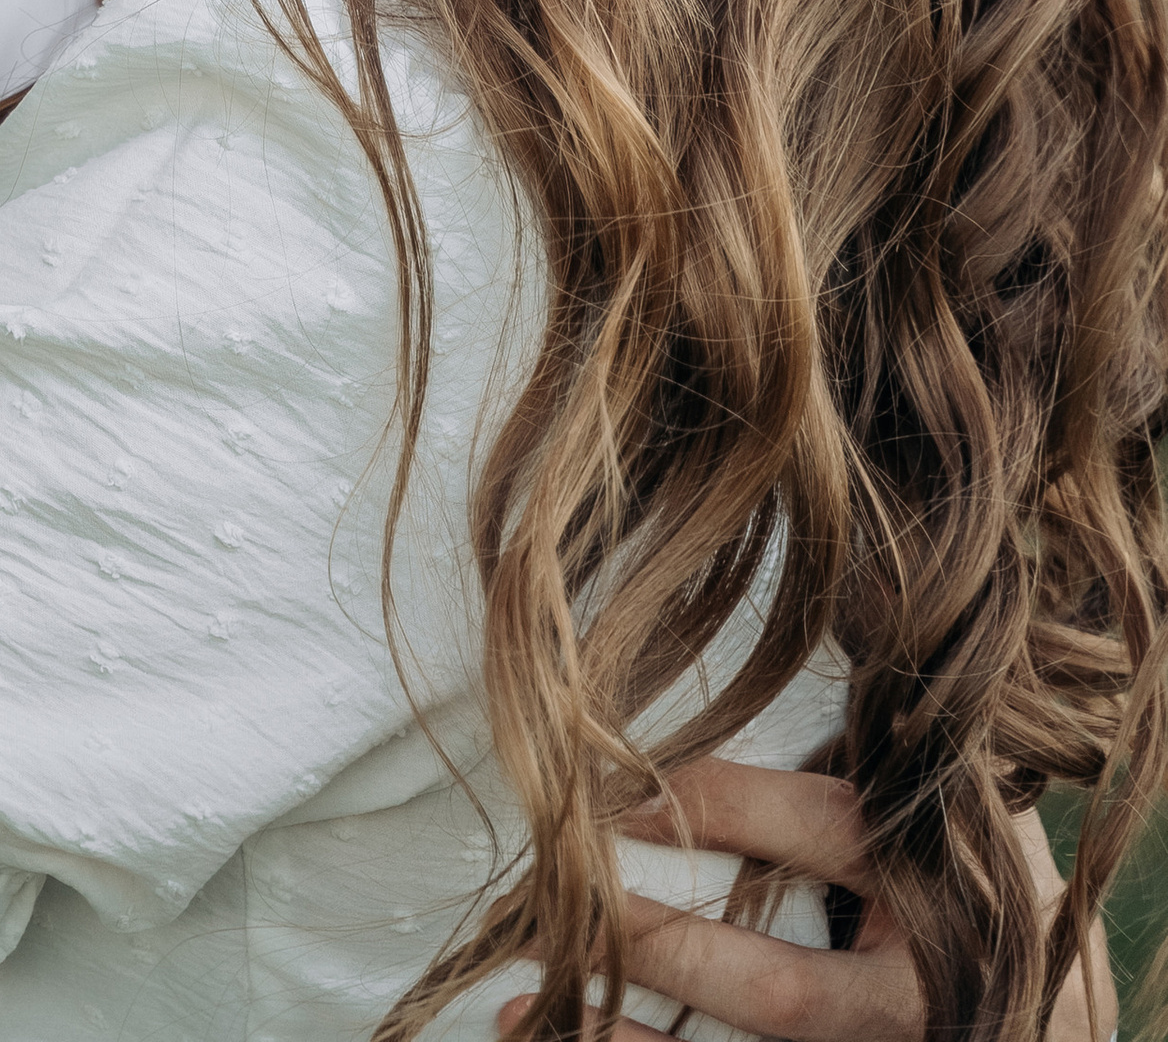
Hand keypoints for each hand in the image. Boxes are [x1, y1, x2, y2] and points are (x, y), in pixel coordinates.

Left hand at [495, 762, 1113, 1041]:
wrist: (1066, 1012)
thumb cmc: (982, 873)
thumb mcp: (954, 793)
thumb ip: (881, 730)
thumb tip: (828, 591)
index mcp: (941, 885)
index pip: (822, 835)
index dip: (715, 807)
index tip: (615, 793)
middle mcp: (916, 996)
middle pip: (779, 986)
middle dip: (663, 946)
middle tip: (564, 899)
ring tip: (525, 1004)